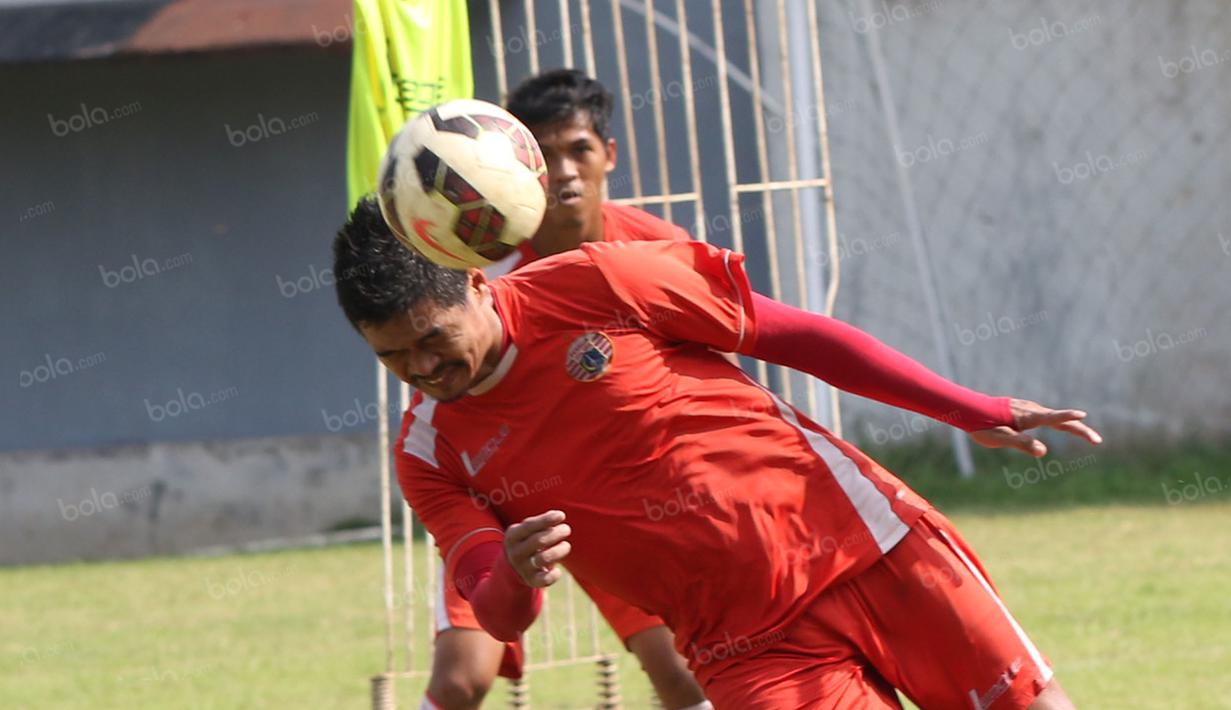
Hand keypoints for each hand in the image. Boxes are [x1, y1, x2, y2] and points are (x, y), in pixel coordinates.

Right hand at [504, 510, 571, 587]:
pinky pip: (545, 580)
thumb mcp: (526, 530)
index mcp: (512, 536)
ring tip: (566, 545)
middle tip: (566, 529)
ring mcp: (523, 568)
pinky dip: (554, 575)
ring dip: (559, 551)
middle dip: (556, 533)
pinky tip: (557, 570)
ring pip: (544, 558)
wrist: (511, 568)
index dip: (546, 520)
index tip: (561, 515)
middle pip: (539, 541)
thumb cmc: (526, 541)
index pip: (529, 526)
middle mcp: (516, 552)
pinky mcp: (531, 581)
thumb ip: (540, 522)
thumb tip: (558, 515)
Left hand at [968, 398, 1102, 456]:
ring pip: (1055, 417)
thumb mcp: (999, 439)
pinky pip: (1048, 416)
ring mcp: (1029, 409)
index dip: (1067, 417)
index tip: (1083, 415)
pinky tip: (1063, 426)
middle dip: (1080, 429)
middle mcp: (1031, 410)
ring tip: (1089, 436)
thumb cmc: (983, 426)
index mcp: (1027, 417)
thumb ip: (1021, 443)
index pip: (1052, 417)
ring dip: (1072, 425)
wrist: (970, 410)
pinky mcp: (1026, 410)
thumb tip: (1043, 451)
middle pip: (1060, 419)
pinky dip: (1061, 421)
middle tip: (1097, 441)